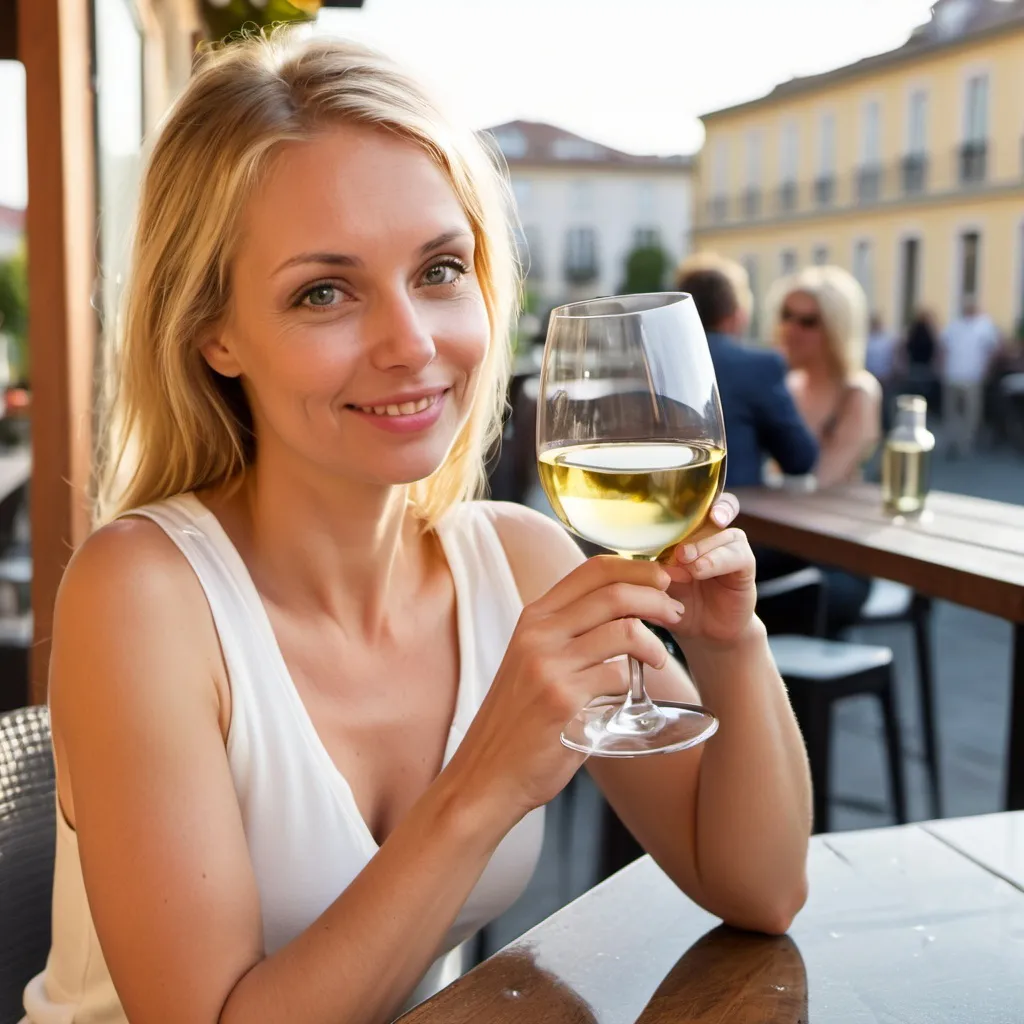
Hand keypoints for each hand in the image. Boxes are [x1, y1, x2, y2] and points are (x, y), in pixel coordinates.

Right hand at [444, 557, 684, 819]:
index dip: (636, 568)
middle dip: (657, 599)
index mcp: (533, 617)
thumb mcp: (532, 662)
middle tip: (675, 614)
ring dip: (654, 644)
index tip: (662, 581)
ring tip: (660, 659)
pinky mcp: (562, 699)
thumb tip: (624, 616)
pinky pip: (618, 677)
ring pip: (624, 630)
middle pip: (614, 593)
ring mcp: (549, 665)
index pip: (593, 569)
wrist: (487, 773)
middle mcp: (538, 633)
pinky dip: (632, 684)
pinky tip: (628, 695)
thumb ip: (568, 636)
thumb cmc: (518, 721)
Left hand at [660, 493, 756, 645]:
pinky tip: (701, 570)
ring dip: (703, 547)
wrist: (704, 634)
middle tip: (677, 551)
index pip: (693, 505)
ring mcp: (729, 549)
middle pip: (710, 513)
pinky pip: (738, 555)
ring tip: (687, 564)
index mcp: (688, 534)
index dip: (690, 500)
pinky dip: (718, 560)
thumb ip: (646, 571)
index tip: (675, 506)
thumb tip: (624, 563)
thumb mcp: (657, 587)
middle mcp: (711, 536)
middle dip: (693, 527)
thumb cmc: (676, 605)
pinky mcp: (744, 566)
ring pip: (724, 534)